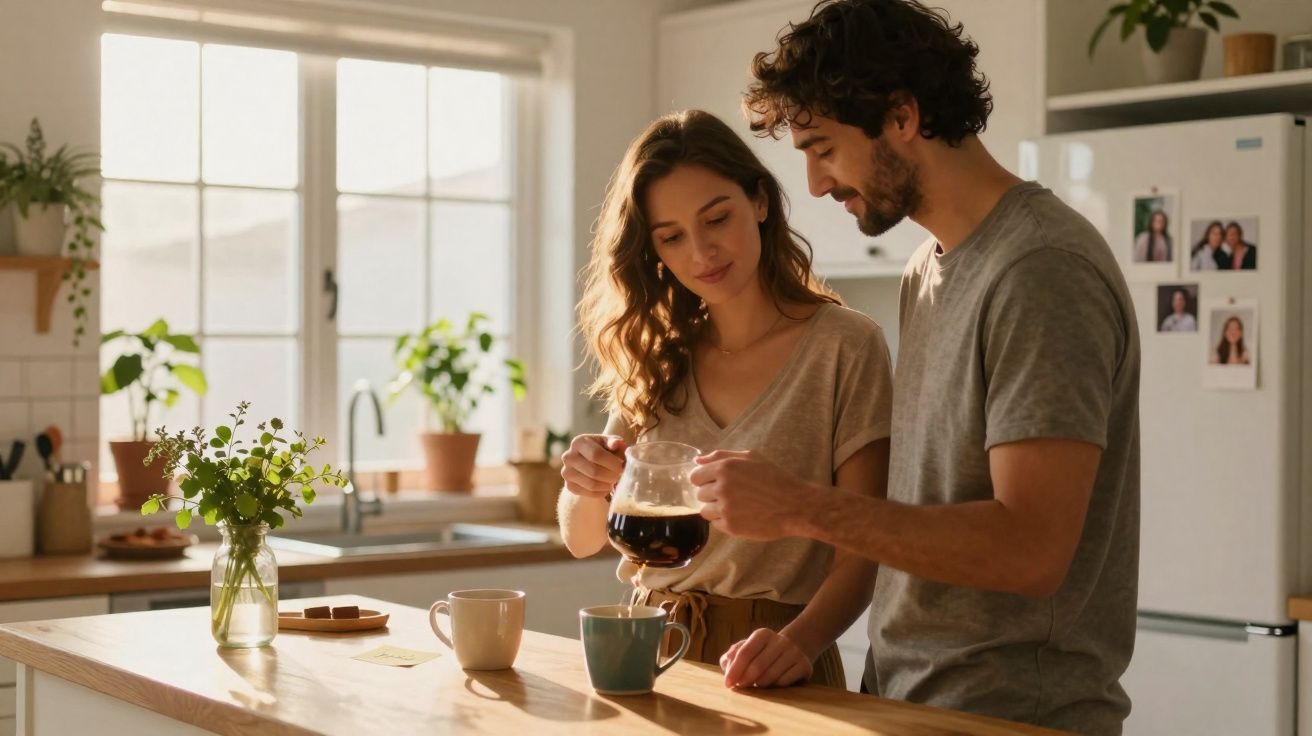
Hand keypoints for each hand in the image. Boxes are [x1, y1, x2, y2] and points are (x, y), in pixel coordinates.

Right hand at [560, 434, 625, 499]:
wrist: (590, 462)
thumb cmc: (604, 449)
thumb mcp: (610, 442)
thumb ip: (614, 442)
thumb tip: (616, 444)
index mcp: (578, 442)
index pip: (596, 454)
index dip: (612, 463)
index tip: (622, 466)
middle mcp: (568, 457)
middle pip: (594, 471)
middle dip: (611, 475)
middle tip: (620, 475)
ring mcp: (567, 472)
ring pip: (592, 484)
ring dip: (608, 484)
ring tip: (615, 480)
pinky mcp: (569, 486)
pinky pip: (589, 493)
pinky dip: (602, 492)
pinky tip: (607, 486)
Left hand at [691, 450, 811, 539]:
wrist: (795, 505)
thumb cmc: (775, 478)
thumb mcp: (751, 457)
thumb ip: (721, 456)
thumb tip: (697, 460)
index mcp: (725, 468)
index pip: (695, 476)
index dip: (704, 480)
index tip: (715, 484)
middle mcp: (722, 487)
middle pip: (699, 494)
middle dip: (712, 495)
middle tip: (732, 495)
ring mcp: (725, 508)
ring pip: (705, 511)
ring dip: (716, 509)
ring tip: (736, 507)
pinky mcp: (731, 527)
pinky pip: (716, 524)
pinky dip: (725, 521)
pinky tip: (741, 516)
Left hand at [720, 628, 812, 687]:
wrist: (796, 647)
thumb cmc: (764, 651)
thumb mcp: (748, 647)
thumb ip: (733, 654)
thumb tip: (726, 664)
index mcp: (762, 634)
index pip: (745, 652)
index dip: (734, 669)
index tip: (728, 684)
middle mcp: (780, 641)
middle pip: (758, 666)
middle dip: (746, 680)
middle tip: (740, 687)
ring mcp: (794, 653)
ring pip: (771, 676)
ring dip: (760, 685)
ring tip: (756, 685)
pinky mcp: (804, 665)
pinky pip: (784, 682)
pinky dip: (775, 687)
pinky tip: (773, 684)